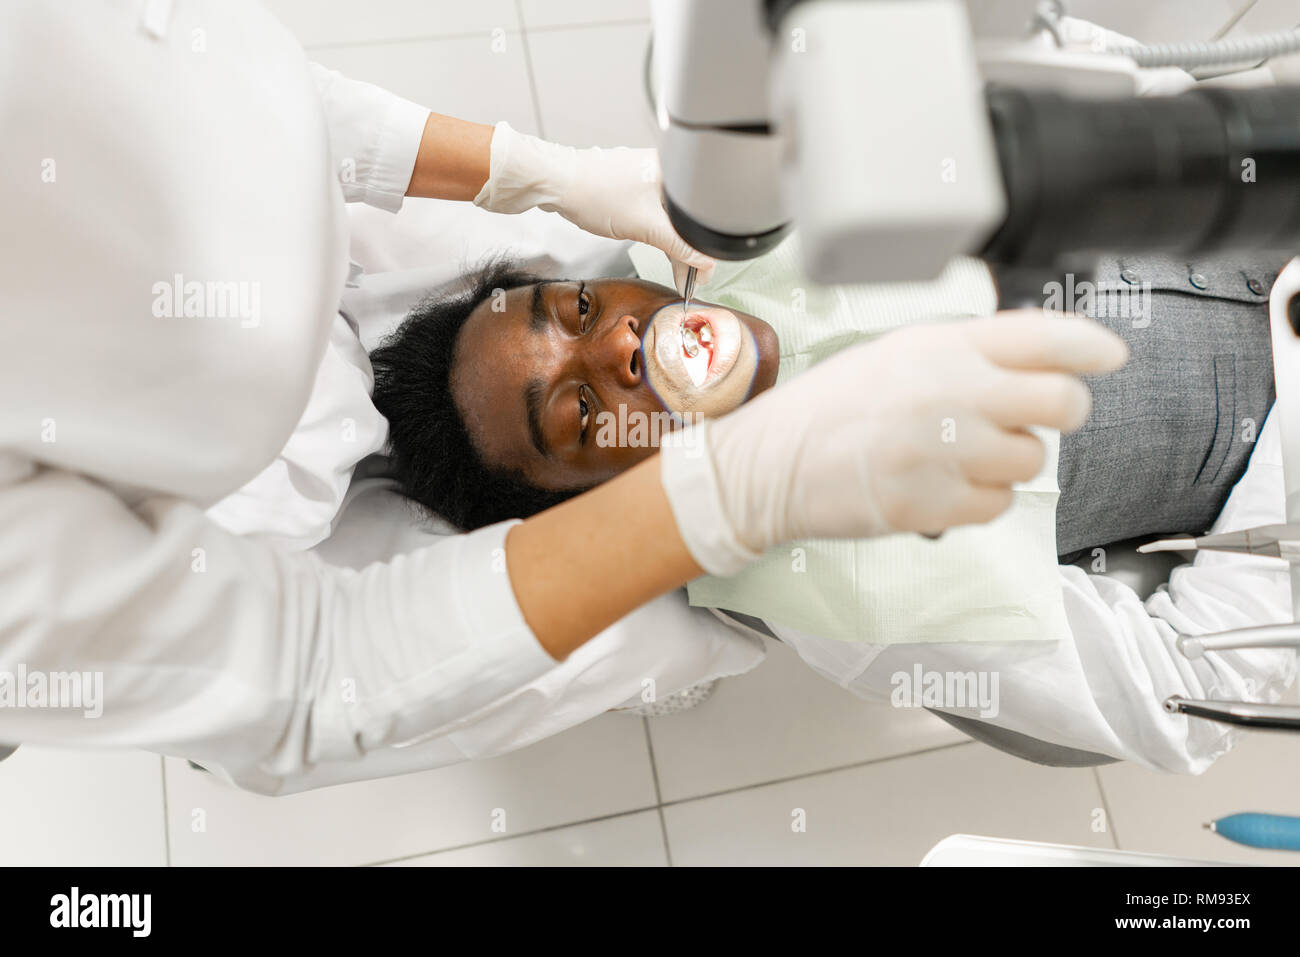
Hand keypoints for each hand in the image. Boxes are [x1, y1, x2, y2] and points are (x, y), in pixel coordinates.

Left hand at [472, 122, 714, 292]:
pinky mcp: (635, 186)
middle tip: (688, 278)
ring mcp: (650, 177)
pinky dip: (661, 233)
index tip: (701, 275)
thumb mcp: (645, 226)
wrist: (557, 182)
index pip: (703, 217)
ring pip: (673, 218)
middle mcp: (667, 171)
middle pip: (690, 219)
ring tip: (677, 269)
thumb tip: (704, 261)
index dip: (706, 251)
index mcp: (677, 172)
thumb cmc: (595, 194)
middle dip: (691, 251)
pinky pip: (658, 214)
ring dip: (676, 244)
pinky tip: (661, 247)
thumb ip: (679, 245)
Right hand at [660, 310, 1129, 574]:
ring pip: (1031, 460)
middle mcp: (950, 392)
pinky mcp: (933, 504)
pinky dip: (981, 500)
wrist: (770, 463)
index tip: (1109, 357)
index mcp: (941, 346)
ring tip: (962, 455)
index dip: (1089, 348)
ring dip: (1009, 461)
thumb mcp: (896, 354)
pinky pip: (998, 505)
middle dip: (1064, 411)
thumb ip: (966, 353)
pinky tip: (944, 485)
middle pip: (1060, 403)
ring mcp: (943, 451)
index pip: (1044, 336)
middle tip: (1040, 418)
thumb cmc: (831, 407)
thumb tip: (1038, 360)